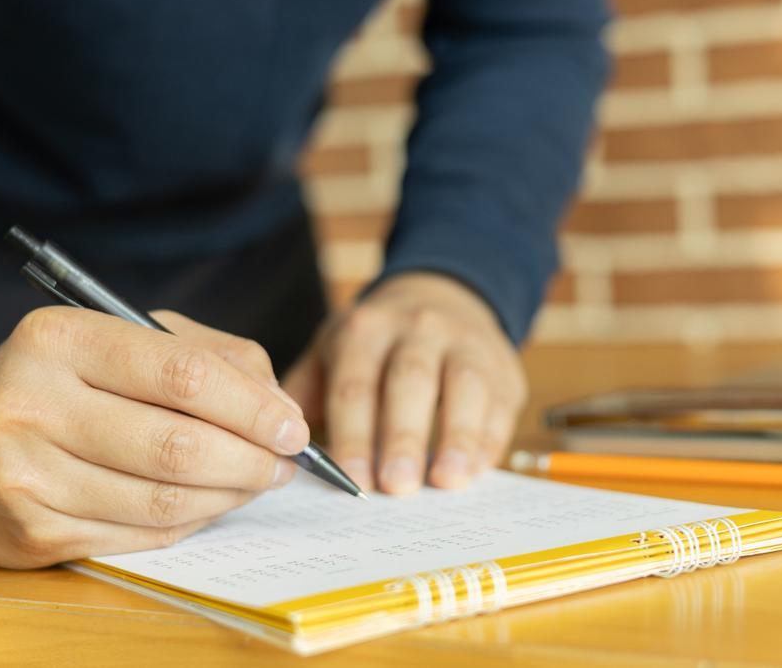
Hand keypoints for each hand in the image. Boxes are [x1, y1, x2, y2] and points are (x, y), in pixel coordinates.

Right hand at [0, 308, 308, 568]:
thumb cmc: (64, 376)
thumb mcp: (128, 336)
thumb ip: (212, 356)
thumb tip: (281, 408)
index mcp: (59, 338)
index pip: (181, 375)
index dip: (252, 407)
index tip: (294, 427)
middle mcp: (31, 405)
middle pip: (176, 447)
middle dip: (250, 460)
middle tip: (284, 463)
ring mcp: (25, 475)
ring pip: (162, 501)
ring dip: (229, 496)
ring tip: (256, 481)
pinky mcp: (30, 533)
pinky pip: (139, 536)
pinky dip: (191, 522)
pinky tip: (209, 503)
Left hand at [282, 272, 526, 494]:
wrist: (442, 294)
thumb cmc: (378, 341)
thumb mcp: (335, 348)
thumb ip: (306, 394)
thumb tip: (279, 448)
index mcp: (366, 328)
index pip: (356, 385)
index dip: (354, 435)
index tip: (353, 479)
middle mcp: (418, 328)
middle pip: (410, 381)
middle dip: (402, 436)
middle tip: (397, 486)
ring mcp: (465, 343)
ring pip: (464, 386)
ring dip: (457, 436)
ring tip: (447, 480)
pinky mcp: (501, 366)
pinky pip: (499, 401)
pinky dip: (489, 437)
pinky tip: (475, 469)